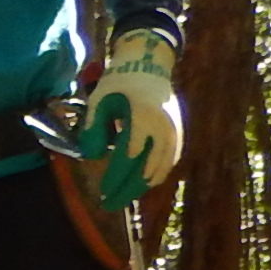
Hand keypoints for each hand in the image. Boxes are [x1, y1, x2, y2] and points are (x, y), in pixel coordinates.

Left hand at [83, 28, 182, 192]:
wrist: (149, 66)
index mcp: (141, 115)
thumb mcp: (99, 99)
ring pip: (162, 164)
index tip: (103, 190)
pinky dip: (159, 172)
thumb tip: (92, 156)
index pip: (130, 154)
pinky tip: (146, 183)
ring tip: (125, 196)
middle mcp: (161, 124)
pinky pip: (171, 157)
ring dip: (144, 183)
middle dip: (129, 187)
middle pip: (147, 165)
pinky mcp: (178, 130)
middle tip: (110, 203)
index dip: (116, 176)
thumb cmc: (119, 84)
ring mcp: (173, 128)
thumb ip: (93, 126)